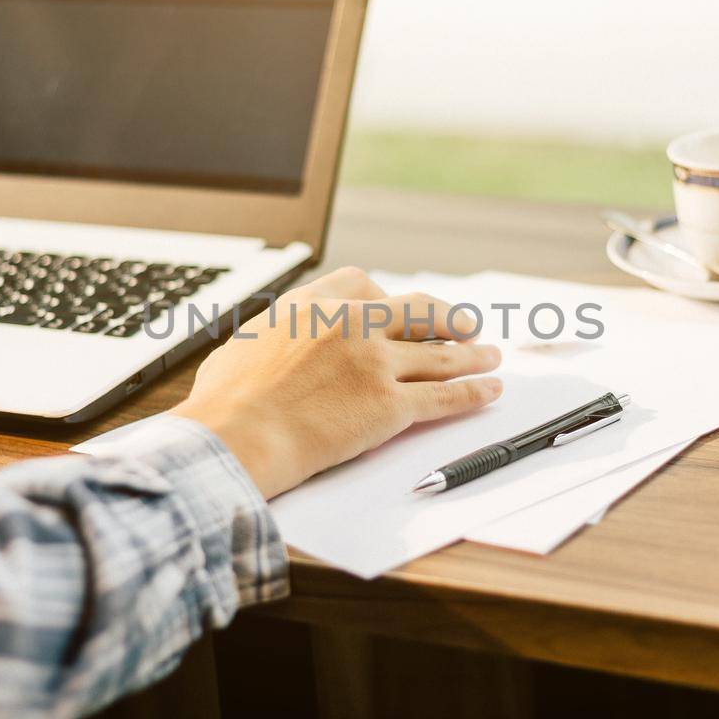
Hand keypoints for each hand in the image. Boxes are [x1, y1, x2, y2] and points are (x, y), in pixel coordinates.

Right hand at [171, 267, 502, 497]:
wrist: (238, 435)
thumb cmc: (226, 402)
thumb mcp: (240, 347)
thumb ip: (269, 339)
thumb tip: (269, 346)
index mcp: (312, 305)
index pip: (362, 283)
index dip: (384, 297)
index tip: (394, 309)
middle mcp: (351, 324)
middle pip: (417, 310)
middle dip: (447, 316)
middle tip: (465, 324)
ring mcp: (375, 362)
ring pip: (441, 352)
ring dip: (473, 354)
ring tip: (492, 355)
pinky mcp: (391, 405)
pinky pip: (445, 396)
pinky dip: (474, 393)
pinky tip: (490, 390)